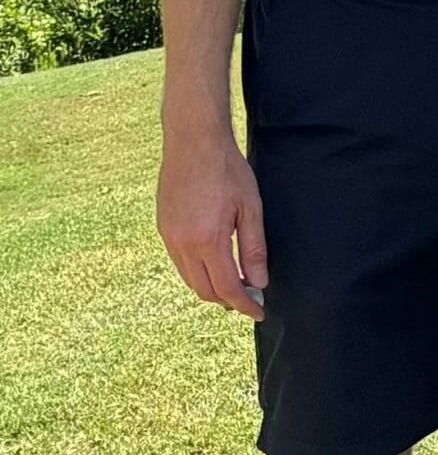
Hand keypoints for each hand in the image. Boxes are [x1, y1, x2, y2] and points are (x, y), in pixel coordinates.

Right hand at [157, 119, 266, 317]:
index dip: (243, 304)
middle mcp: (182, 244)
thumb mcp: (250, 208)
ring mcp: (168, 237)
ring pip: (189, 278)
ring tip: (234, 285)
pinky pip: (179, 262)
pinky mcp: (163, 228)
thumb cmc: (227, 171)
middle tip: (249, 300)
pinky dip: (197, 271)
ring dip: (211, 287)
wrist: (193, 143)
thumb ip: (254, 247)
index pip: (226, 287)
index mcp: (207, 241)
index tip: (258, 312)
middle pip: (204, 289)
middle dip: (227, 300)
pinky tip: (214, 264)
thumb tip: (258, 282)